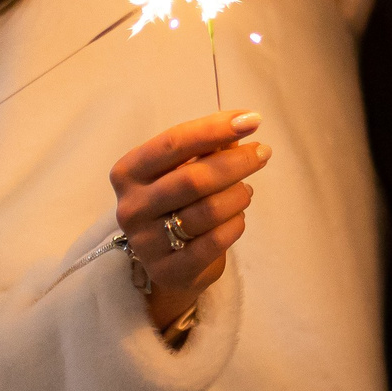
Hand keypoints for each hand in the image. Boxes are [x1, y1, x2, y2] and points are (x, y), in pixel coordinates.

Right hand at [110, 111, 268, 333]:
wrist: (167, 262)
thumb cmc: (176, 204)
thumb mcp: (182, 170)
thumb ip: (206, 148)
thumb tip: (240, 124)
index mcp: (128, 173)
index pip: (172, 143)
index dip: (214, 129)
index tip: (251, 120)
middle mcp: (131, 207)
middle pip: (193, 179)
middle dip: (236, 162)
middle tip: (263, 153)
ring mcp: (147, 243)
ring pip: (208, 211)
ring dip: (238, 196)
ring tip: (245, 191)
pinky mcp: (169, 271)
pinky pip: (216, 242)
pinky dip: (236, 224)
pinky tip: (237, 217)